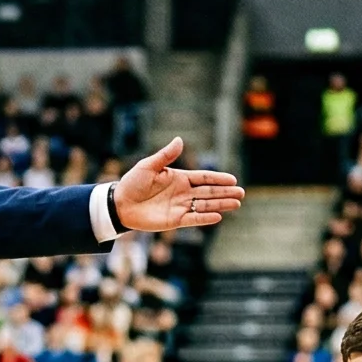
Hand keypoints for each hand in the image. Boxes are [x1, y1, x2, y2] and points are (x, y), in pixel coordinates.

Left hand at [111, 137, 243, 233]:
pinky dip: (204, 218)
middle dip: (225, 193)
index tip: (233, 180)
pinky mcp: (174, 221)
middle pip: (209, 192)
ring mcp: (180, 207)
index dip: (218, 179)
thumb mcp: (148, 166)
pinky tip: (218, 216)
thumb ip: (165, 155)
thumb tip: (180, 140)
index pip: (204, 178)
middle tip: (242, 193)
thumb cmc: (133, 183)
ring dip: (220, 205)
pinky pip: (192, 219)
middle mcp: (183, 193)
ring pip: (205, 206)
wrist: (120, 204)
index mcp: (179, 178)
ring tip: (236, 204)